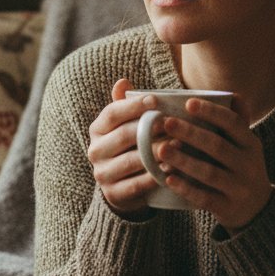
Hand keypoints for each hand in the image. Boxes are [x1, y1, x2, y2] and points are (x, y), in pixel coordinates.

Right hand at [87, 78, 160, 214]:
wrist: (122, 186)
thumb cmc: (130, 147)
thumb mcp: (125, 125)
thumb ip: (125, 105)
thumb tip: (123, 81)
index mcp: (97, 129)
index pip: (112, 113)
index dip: (133, 106)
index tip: (155, 100)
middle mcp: (95, 151)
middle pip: (124, 135)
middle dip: (150, 128)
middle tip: (173, 123)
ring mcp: (102, 174)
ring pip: (132, 160)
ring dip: (157, 152)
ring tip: (179, 144)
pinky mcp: (113, 193)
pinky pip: (137, 184)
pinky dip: (156, 175)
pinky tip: (173, 168)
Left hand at [155, 96, 271, 231]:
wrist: (257, 209)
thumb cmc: (242, 167)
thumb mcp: (246, 145)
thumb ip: (237, 122)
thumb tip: (232, 94)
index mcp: (250, 144)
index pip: (233, 123)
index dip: (212, 112)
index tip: (188, 103)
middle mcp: (248, 165)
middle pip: (218, 146)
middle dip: (191, 134)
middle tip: (166, 123)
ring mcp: (239, 188)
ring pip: (210, 173)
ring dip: (184, 161)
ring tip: (161, 149)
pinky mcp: (228, 208)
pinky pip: (204, 197)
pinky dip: (186, 188)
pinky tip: (167, 179)